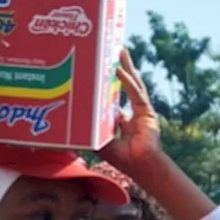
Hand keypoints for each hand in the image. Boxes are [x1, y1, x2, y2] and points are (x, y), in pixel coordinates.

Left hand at [97, 50, 161, 175]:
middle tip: (113, 54)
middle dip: (121, 70)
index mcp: (124, 122)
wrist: (140, 166)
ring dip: (127, 68)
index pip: (116, 100)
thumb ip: (90, 131)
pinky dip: (127, 82)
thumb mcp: (100, 142)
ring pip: (134, 84)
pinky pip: (136, 93)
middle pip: (126, 86)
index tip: (103, 74)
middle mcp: (134, 114)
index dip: (110, 87)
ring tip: (121, 52)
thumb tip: (71, 124)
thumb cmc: (123, 159)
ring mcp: (142, 111)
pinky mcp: (147, 112)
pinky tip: (119, 70)